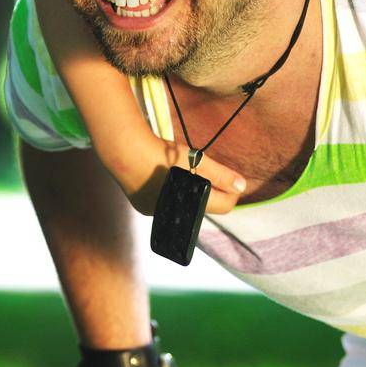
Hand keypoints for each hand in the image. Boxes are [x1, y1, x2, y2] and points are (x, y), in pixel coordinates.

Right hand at [117, 136, 245, 217]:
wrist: (123, 151)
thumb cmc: (160, 155)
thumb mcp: (194, 161)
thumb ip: (220, 175)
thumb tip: (242, 186)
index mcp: (190, 204)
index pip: (224, 206)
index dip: (231, 192)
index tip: (230, 179)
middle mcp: (174, 214)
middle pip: (202, 205)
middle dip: (208, 190)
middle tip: (204, 170)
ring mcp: (155, 213)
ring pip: (181, 204)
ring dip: (187, 191)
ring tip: (181, 170)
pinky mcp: (141, 206)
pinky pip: (163, 202)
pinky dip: (168, 191)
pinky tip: (162, 176)